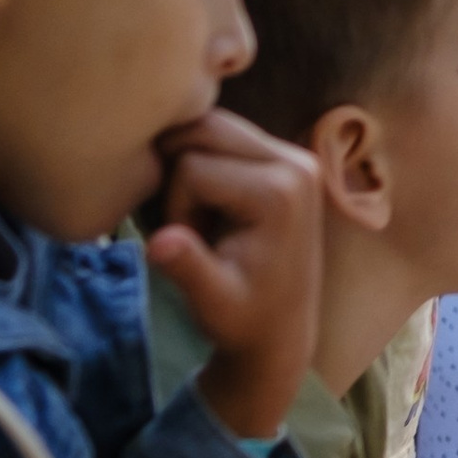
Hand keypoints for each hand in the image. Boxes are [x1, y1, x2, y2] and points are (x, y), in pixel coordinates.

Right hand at [146, 110, 321, 441]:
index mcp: (280, 192)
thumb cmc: (243, 321)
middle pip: (206, 129)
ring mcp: (295, 154)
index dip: (176, 207)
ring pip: (212, 127)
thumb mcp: (212, 304)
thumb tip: (160, 243)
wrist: (280, 329)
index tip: (195, 247)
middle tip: (195, 226)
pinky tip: (213, 206)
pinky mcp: (286, 157)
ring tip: (205, 219)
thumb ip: (188, 268)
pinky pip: (224, 137)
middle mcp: (297, 161)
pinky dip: (204, 163)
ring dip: (191, 167)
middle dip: (180, 173)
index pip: (192, 168)